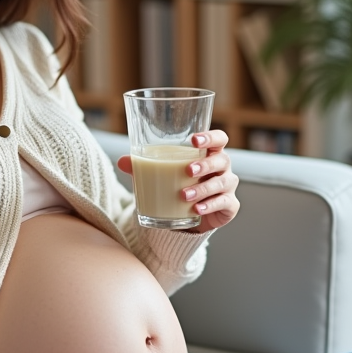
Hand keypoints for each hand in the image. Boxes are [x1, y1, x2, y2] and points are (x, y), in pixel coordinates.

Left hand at [117, 130, 240, 232]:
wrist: (189, 215)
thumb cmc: (178, 185)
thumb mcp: (160, 175)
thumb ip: (143, 167)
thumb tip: (122, 161)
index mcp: (209, 153)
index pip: (220, 139)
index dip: (211, 137)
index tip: (194, 140)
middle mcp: (222, 167)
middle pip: (222, 159)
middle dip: (205, 164)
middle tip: (188, 170)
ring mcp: (228, 187)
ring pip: (222, 183)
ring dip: (203, 188)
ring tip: (184, 195)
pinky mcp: (229, 206)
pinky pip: (224, 203)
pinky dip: (210, 206)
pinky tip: (196, 209)